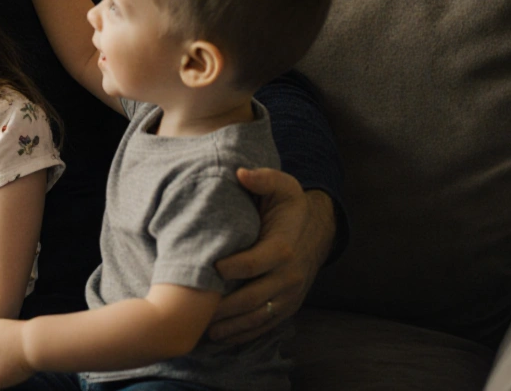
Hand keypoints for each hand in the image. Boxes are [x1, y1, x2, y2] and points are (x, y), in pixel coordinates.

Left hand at [210, 168, 334, 343]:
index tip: (211, 268)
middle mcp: (289, 276)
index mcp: (284, 248)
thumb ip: (263, 179)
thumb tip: (241, 173)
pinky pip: (264, 325)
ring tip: (202, 331)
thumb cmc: (289, 207)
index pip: (257, 262)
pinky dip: (242, 334)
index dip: (234, 267)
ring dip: (230, 326)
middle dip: (224, 306)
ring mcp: (289, 295)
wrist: (315, 232)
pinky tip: (219, 338)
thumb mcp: (283, 187)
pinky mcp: (287, 307)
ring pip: (257, 317)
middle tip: (195, 310)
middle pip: (253, 296)